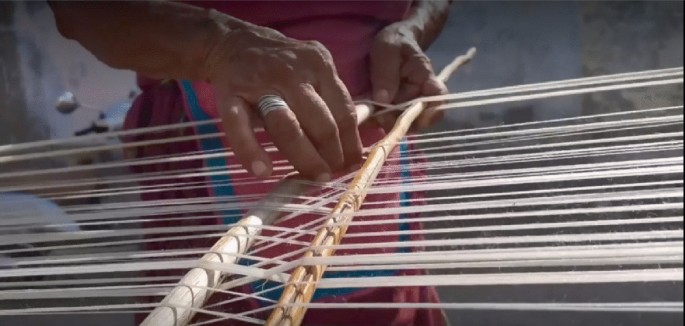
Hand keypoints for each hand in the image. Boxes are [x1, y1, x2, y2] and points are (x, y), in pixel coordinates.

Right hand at [205, 26, 362, 180]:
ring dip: (304, 157)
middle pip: (321, 122)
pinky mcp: (231, 93)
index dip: (351, 144)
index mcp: (320, 65)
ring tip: (310, 178)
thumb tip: (352, 148)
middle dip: (331, 155)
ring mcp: (261, 83)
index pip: (345, 111)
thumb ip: (331, 100)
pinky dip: (251, 151)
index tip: (351, 165)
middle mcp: (294, 73)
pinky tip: (263, 171)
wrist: (232, 42)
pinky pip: (240, 127)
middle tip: (329, 176)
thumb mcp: (312, 70)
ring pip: (288, 127)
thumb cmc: (281, 65)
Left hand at [369, 23, 446, 132]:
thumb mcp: (387, 50)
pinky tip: (369, 115)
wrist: (391, 39)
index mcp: (425, 78)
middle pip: (419, 118)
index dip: (432, 113)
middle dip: (399, 121)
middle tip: (378, 116)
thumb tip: (383, 100)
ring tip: (371, 115)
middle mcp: (420, 94)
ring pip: (404, 122)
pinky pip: (391, 119)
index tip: (413, 119)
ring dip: (387, 122)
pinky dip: (381, 120)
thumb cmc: (394, 40)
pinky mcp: (396, 106)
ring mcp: (408, 102)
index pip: (439, 99)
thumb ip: (386, 73)